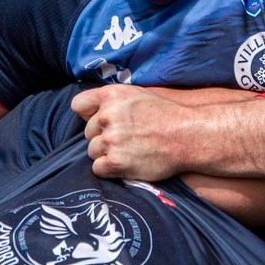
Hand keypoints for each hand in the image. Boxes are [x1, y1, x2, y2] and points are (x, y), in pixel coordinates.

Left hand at [70, 85, 187, 181]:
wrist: (186, 136)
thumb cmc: (165, 115)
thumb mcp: (137, 95)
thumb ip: (111, 100)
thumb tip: (89, 112)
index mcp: (111, 96)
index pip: (78, 105)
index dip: (88, 115)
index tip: (100, 122)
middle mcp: (107, 116)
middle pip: (87, 132)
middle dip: (102, 137)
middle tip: (125, 140)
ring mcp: (111, 140)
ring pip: (92, 151)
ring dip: (106, 154)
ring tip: (128, 151)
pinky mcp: (115, 162)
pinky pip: (98, 168)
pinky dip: (109, 169)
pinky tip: (126, 163)